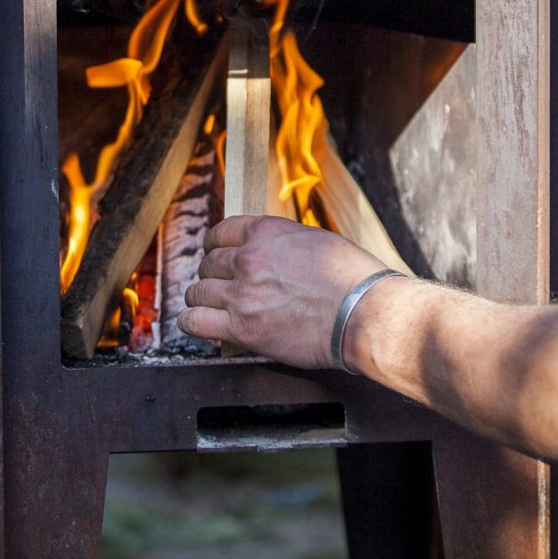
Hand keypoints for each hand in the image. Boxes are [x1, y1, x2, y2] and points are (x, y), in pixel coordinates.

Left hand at [178, 215, 388, 369]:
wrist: (364, 313)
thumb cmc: (352, 279)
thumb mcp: (316, 241)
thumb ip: (283, 245)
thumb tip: (270, 255)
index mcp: (266, 231)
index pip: (222, 231)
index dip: (216, 245)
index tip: (218, 255)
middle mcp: (249, 258)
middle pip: (208, 263)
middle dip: (213, 274)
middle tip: (221, 286)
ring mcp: (242, 293)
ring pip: (198, 292)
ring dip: (202, 299)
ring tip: (210, 307)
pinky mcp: (242, 327)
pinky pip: (195, 322)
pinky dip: (193, 322)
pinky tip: (201, 324)